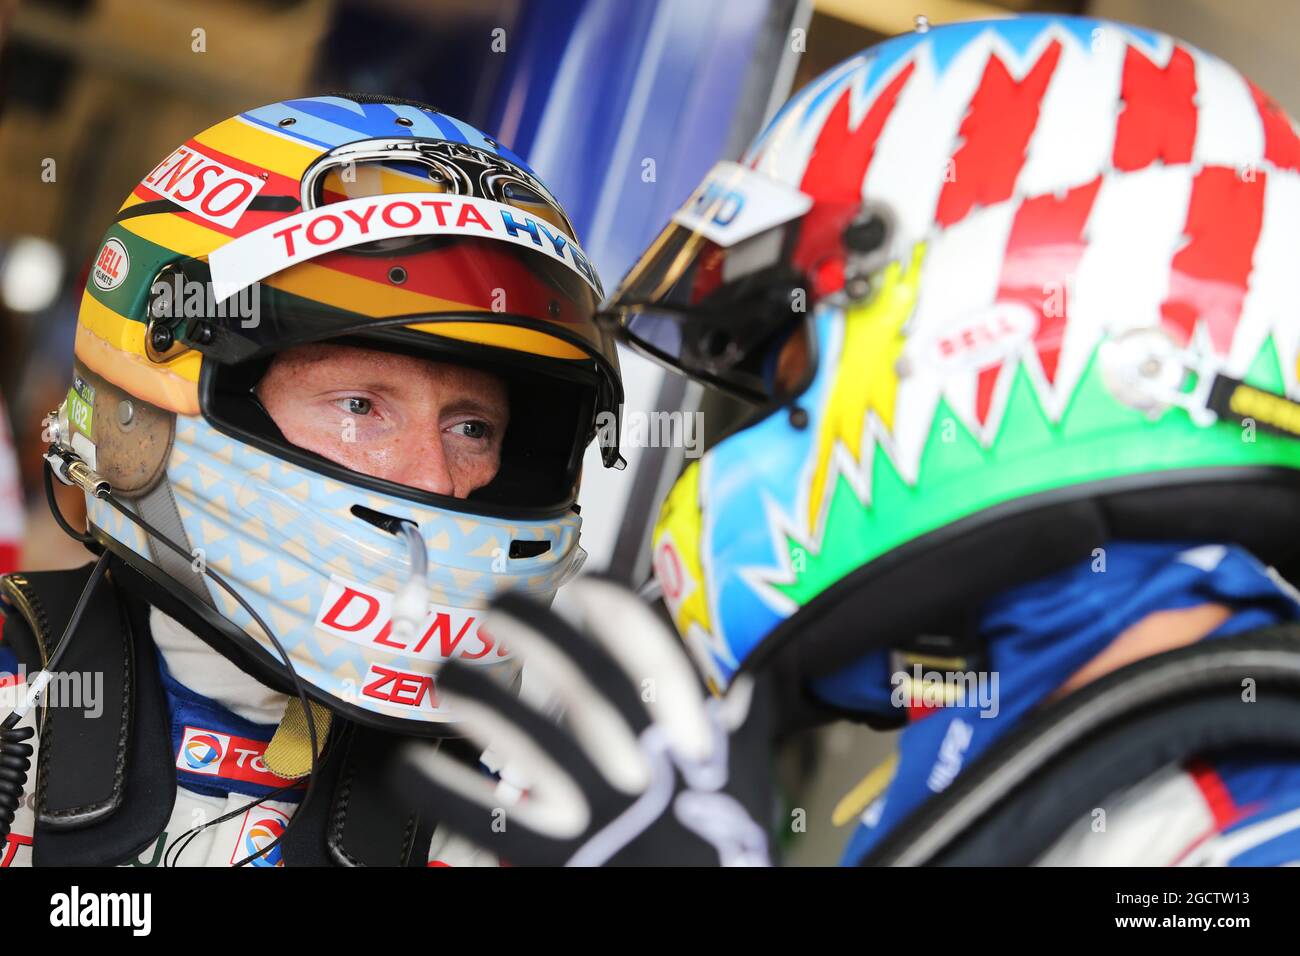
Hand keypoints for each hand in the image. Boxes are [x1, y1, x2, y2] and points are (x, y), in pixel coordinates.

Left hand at [390, 577, 773, 865]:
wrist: (712, 900)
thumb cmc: (725, 834)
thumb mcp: (744, 761)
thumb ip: (736, 705)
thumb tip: (735, 655)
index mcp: (690, 732)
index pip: (653, 651)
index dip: (615, 607)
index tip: (583, 582)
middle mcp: (643, 762)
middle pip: (580, 681)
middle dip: (534, 632)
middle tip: (494, 603)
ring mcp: (598, 809)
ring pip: (527, 739)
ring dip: (479, 698)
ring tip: (445, 672)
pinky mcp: (560, 853)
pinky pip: (490, 816)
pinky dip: (443, 789)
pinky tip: (409, 766)